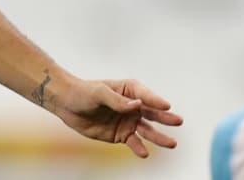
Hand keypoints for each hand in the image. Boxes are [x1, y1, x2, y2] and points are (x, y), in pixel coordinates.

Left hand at [54, 78, 181, 157]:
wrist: (66, 104)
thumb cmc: (82, 92)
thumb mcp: (98, 92)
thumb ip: (117, 100)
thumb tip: (137, 104)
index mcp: (129, 90)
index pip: (145, 95)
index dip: (155, 100)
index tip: (166, 106)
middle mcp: (132, 107)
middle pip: (152, 113)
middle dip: (165, 118)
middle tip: (178, 121)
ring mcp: (128, 121)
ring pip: (147, 131)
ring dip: (158, 137)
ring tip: (171, 143)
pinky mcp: (121, 135)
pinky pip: (133, 143)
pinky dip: (139, 148)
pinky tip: (144, 153)